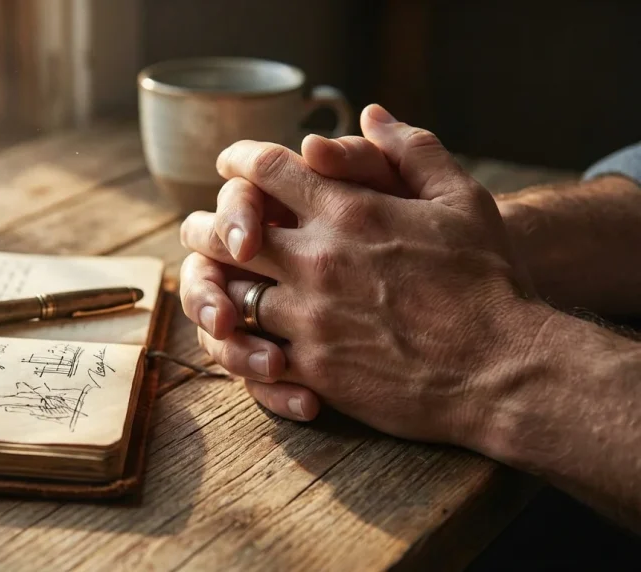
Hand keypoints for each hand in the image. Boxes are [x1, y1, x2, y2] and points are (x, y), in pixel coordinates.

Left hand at [179, 104, 549, 444]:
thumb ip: (413, 150)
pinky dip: (247, 347)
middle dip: (206, 228)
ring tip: (217, 291)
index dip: (238, 161)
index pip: (267, 170)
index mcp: (348, 211)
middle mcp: (316, 259)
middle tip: (201, 231)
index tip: (230, 166)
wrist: (502, 370)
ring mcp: (309, 316)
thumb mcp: (462, 200)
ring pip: (231, 296)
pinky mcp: (313, 368)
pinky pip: (254, 353)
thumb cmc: (488, 281)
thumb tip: (371, 114)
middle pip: (225, 235)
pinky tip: (252, 344)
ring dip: (220, 291)